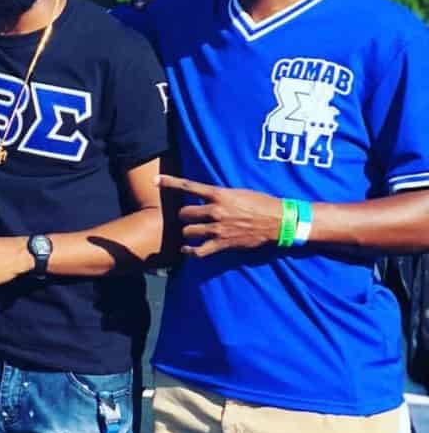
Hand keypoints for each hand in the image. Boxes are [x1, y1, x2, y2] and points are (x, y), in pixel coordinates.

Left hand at [159, 175, 282, 257]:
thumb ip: (219, 195)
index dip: (169, 183)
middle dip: (185, 215)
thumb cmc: (261, 204)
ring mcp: (218, 228)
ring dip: (188, 232)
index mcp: (219, 194)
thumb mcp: (238, 192)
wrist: (278, 221)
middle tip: (190, 217)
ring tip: (192, 231)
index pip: (189, 186)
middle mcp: (216, 210)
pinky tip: (187, 249)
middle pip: (184, 213)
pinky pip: (198, 251)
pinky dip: (190, 251)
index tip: (154, 180)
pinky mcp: (222, 244)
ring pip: (188, 231)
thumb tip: (206, 197)